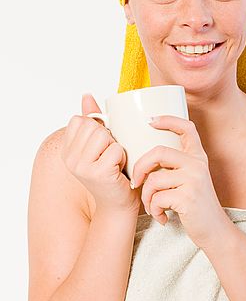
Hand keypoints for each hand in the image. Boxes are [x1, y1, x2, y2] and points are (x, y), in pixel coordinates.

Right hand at [61, 93, 141, 215]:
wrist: (119, 204)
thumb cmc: (113, 173)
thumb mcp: (100, 145)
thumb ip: (92, 120)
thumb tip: (87, 95)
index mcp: (67, 150)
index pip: (81, 120)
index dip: (98, 129)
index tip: (101, 148)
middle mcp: (69, 159)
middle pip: (94, 126)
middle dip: (109, 138)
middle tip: (110, 157)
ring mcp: (81, 167)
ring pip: (104, 136)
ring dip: (116, 147)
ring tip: (114, 163)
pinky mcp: (97, 173)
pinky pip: (116, 149)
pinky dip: (123, 157)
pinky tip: (119, 170)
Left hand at [131, 115, 231, 248]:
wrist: (214, 231)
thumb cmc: (196, 207)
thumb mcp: (191, 181)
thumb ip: (175, 168)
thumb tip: (145, 161)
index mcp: (198, 157)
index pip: (187, 128)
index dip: (169, 120)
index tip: (151, 121)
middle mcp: (197, 164)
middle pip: (158, 152)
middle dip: (140, 168)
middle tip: (136, 182)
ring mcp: (194, 180)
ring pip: (153, 180)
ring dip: (147, 198)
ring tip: (153, 208)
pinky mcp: (188, 197)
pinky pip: (157, 199)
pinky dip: (155, 211)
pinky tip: (163, 218)